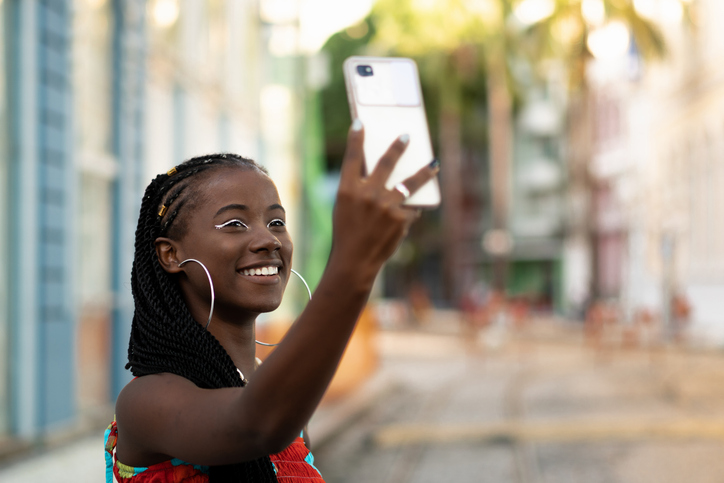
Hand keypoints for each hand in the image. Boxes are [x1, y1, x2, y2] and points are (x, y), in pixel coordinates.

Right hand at [330, 120, 439, 282]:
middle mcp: (367, 194)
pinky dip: (409, 210)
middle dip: (397, 147)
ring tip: (434, 164)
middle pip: (386, 162)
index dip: (356, 139)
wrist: (355, 261)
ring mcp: (386, 206)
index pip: (353, 157)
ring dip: (424, 172)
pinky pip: (409, 208)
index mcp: (347, 190)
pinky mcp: (401, 218)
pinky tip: (407, 216)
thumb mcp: (345, 208)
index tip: (360, 123)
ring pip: (410, 182)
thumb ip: (359, 190)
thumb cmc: (347, 234)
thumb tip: (381, 174)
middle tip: (407, 136)